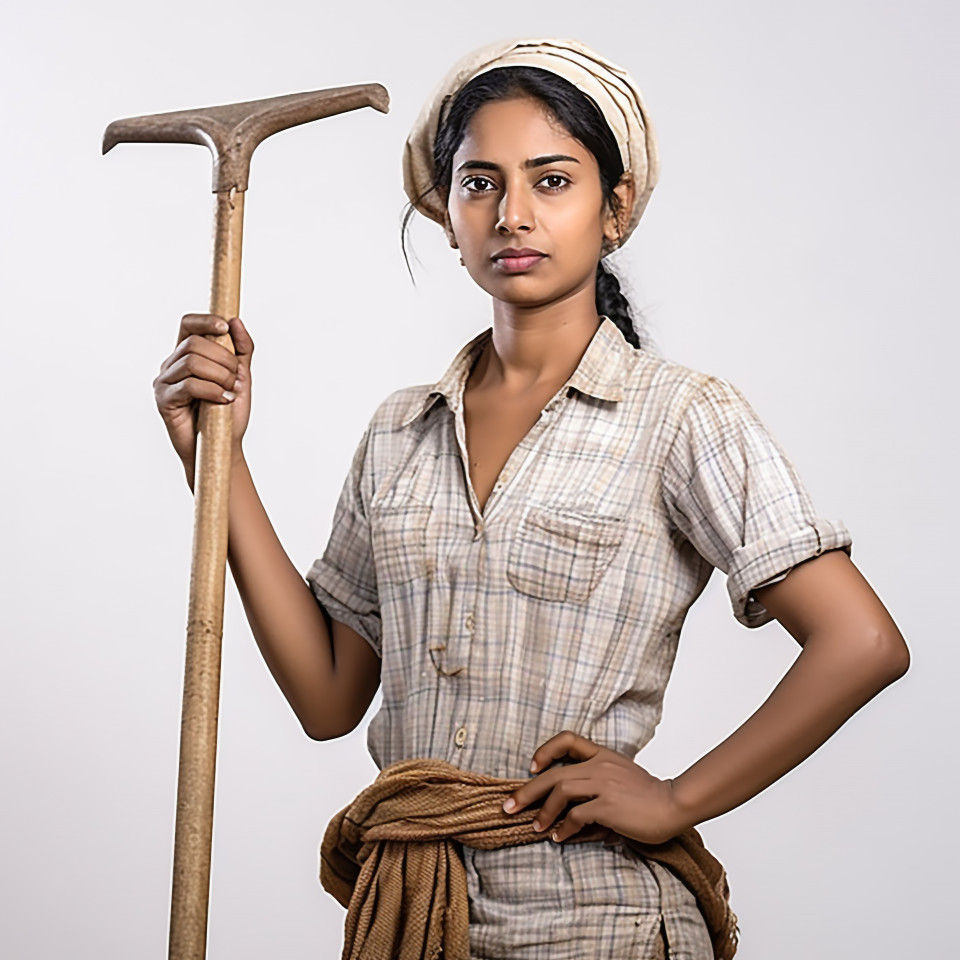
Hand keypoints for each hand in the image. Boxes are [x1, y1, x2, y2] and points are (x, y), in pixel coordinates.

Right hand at [153, 314, 253, 477]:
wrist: (222, 447)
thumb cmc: (228, 414)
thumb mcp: (240, 377)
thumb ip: (241, 350)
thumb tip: (236, 321)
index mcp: (187, 355)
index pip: (188, 324)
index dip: (205, 320)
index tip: (225, 328)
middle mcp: (171, 365)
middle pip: (194, 343)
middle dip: (223, 359)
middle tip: (235, 379)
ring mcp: (165, 382)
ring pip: (192, 362)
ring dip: (220, 376)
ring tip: (230, 392)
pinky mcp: (164, 400)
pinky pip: (189, 385)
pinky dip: (212, 390)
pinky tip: (223, 400)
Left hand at [501, 730, 686, 845]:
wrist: (674, 805)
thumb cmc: (648, 796)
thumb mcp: (620, 780)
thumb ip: (594, 789)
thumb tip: (566, 818)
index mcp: (602, 755)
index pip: (568, 739)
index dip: (546, 750)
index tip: (532, 766)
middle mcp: (599, 766)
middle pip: (553, 773)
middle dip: (527, 791)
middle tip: (510, 807)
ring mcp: (603, 784)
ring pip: (560, 791)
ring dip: (543, 812)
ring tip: (536, 827)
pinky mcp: (608, 805)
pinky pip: (576, 816)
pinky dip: (564, 828)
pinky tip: (560, 837)